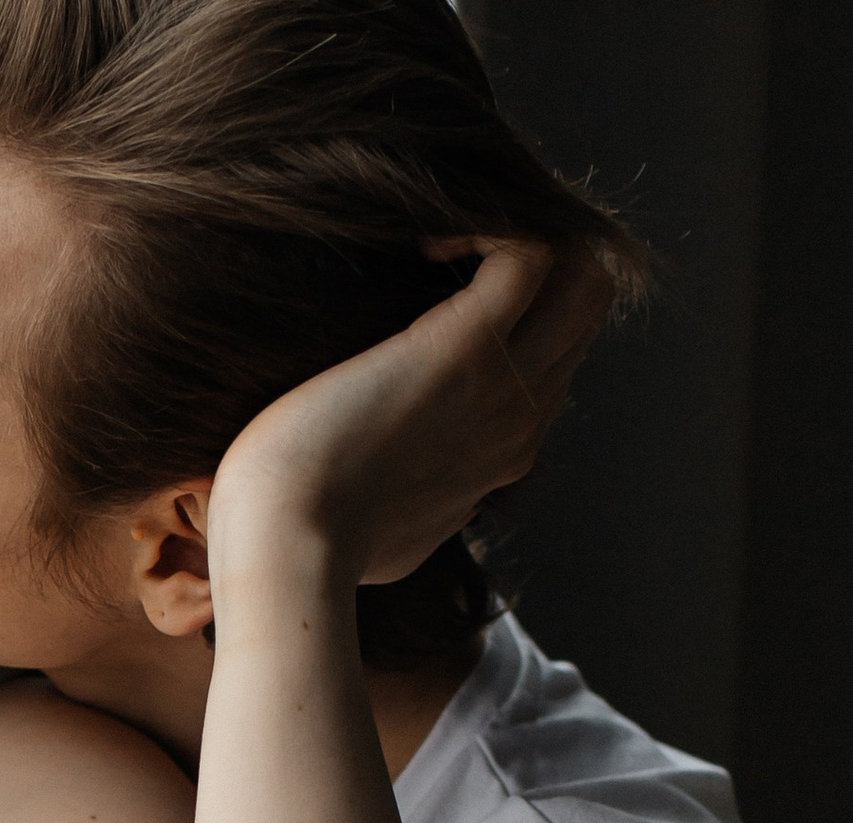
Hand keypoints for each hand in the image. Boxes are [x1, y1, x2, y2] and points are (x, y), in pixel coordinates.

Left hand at [212, 237, 618, 588]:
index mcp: (499, 459)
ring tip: (445, 241)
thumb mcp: (379, 541)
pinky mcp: (466, 347)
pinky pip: (529, 251)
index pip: (554, 365)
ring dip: (527, 234)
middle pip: (585, 311)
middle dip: (545, 257)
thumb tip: (400, 515)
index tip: (449, 297)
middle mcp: (518, 420)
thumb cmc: (300, 546)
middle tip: (459, 247)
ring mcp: (501, 383)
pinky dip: (490, 225)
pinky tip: (425, 244)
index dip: (525, 314)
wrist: (286, 548)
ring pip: (581, 276)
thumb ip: (410, 510)